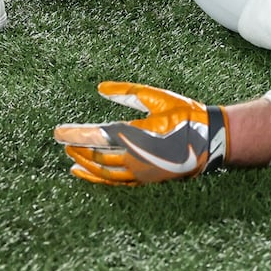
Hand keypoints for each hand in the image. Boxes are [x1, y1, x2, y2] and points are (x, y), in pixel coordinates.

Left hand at [53, 81, 225, 185]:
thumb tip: (101, 88)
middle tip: (62, 140)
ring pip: (103, 172)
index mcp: (137, 135)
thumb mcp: (158, 98)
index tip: (58, 132)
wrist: (211, 140)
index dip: (75, 135)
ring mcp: (139, 172)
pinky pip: (115, 182)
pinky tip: (89, 174)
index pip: (96, 136)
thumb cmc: (186, 116)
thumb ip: (128, 92)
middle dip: (77, 148)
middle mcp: (135, 157)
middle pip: (96, 156)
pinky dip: (98, 178)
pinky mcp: (145, 179)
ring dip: (85, 164)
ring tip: (71, 158)